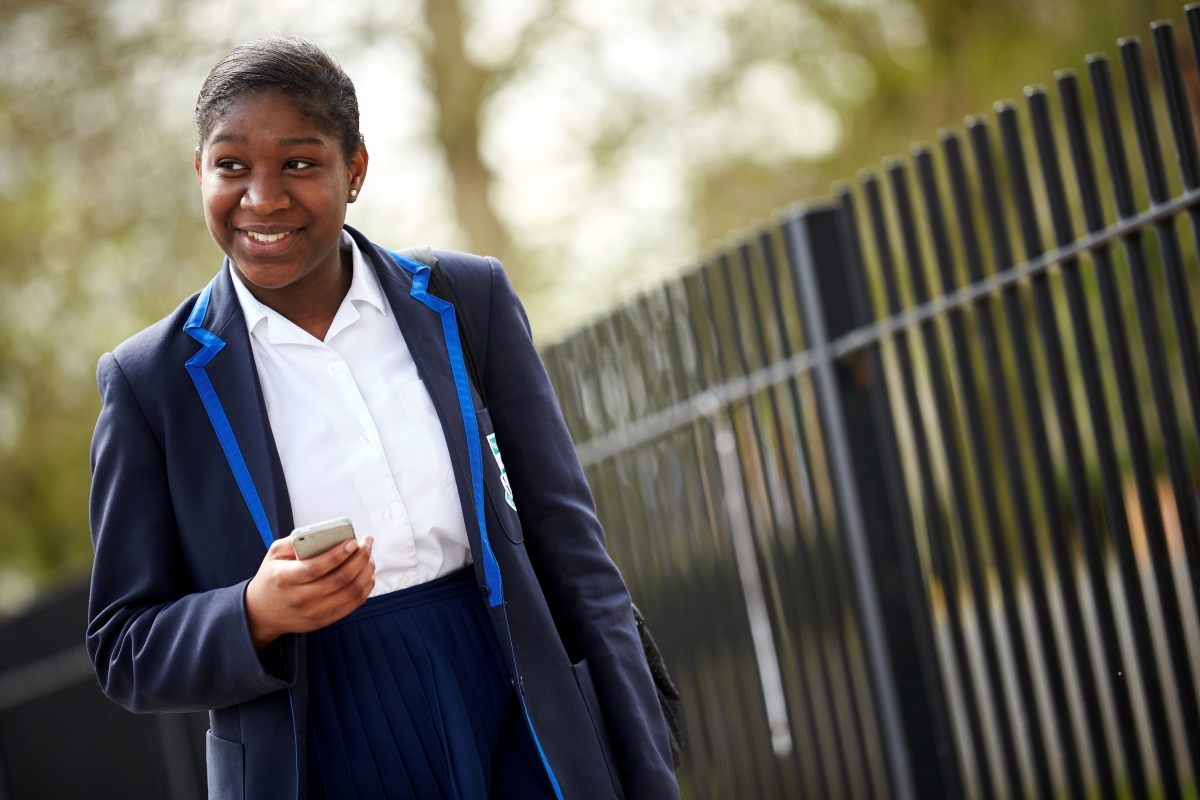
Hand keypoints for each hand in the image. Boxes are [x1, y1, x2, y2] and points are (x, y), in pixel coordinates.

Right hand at [244, 535, 375, 649]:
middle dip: (360, 558)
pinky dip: (365, 588)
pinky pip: (353, 604)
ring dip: (366, 571)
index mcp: (286, 579)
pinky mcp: (324, 620)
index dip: (338, 554)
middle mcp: (301, 598)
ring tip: (369, 556)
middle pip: (339, 579)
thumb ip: (295, 542)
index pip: (316, 568)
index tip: (352, 542)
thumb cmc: (272, 578)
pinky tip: (367, 574)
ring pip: (350, 592)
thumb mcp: (274, 555)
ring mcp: (314, 612)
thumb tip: (323, 533)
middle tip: (367, 543)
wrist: (262, 613)